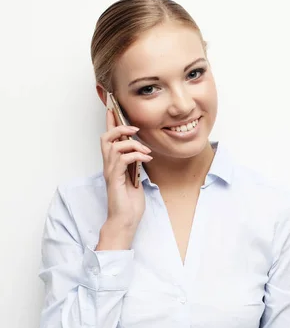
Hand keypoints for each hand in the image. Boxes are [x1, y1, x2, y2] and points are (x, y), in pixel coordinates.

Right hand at [98, 109, 151, 249]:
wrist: (126, 220)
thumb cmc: (131, 203)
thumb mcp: (136, 178)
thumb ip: (135, 164)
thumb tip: (141, 153)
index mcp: (113, 164)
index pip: (109, 139)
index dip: (111, 122)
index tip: (113, 107)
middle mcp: (109, 165)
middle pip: (105, 137)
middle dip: (119, 127)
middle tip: (135, 128)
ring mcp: (110, 172)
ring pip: (113, 145)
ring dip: (132, 143)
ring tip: (146, 151)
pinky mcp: (115, 179)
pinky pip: (122, 159)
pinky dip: (136, 155)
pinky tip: (147, 160)